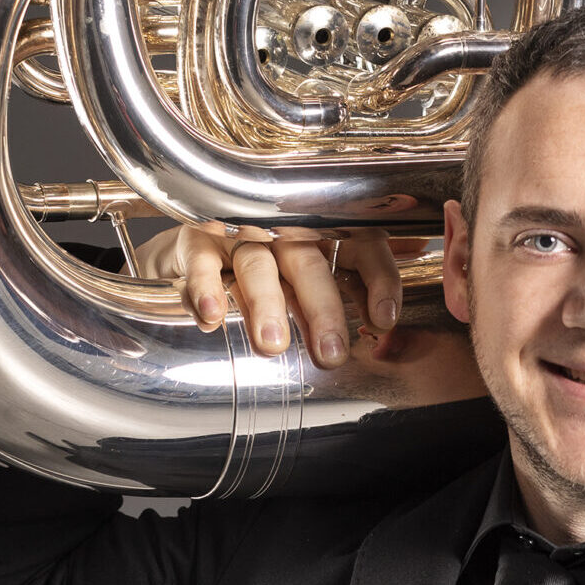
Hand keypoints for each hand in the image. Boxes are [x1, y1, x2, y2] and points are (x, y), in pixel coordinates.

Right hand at [131, 223, 430, 367]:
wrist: (194, 250)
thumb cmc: (267, 266)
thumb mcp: (315, 276)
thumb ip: (353, 288)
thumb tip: (390, 318)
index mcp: (324, 234)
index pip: (361, 246)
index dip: (378, 281)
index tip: (383, 322)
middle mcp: (285, 230)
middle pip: (309, 263)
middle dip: (322, 308)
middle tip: (330, 354)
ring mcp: (239, 234)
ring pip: (258, 264)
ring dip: (266, 304)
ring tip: (273, 346)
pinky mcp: (196, 242)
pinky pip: (202, 263)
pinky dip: (206, 288)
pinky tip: (212, 317)